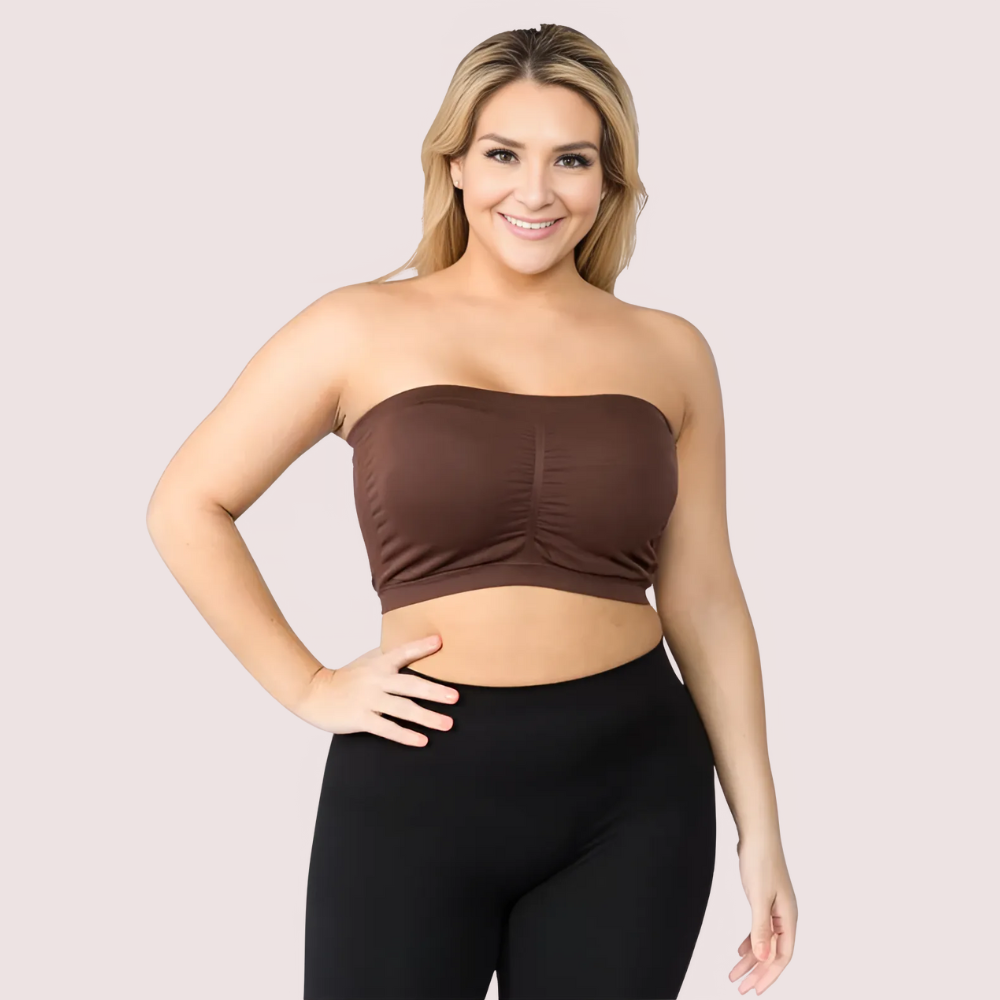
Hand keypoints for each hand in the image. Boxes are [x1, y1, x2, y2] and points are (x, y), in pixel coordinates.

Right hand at [293, 634, 459, 745]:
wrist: (314, 693)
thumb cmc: (346, 677)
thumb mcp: (368, 661)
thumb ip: (390, 655)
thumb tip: (418, 645)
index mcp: (379, 664)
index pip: (402, 652)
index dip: (421, 647)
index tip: (440, 642)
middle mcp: (376, 680)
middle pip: (409, 685)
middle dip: (434, 691)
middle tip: (455, 697)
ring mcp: (368, 700)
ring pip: (402, 709)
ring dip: (427, 717)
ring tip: (447, 724)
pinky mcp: (360, 719)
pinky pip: (386, 728)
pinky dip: (405, 735)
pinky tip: (421, 740)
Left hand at [729, 835, 797, 994]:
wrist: (757, 834)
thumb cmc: (761, 861)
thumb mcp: (758, 897)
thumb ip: (760, 928)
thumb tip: (762, 957)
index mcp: (788, 918)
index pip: (782, 956)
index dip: (769, 975)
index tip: (754, 990)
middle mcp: (785, 916)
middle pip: (773, 953)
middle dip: (757, 972)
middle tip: (741, 988)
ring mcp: (775, 909)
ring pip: (764, 942)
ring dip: (750, 959)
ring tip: (735, 974)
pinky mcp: (764, 901)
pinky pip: (759, 929)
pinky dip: (750, 941)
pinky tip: (740, 951)